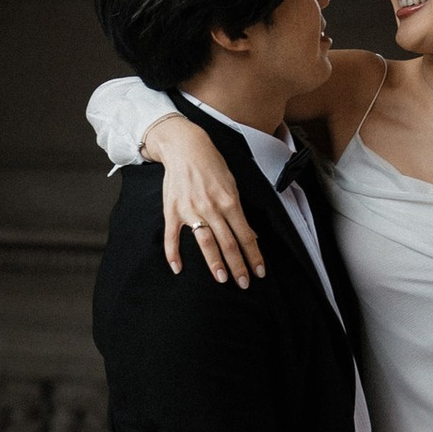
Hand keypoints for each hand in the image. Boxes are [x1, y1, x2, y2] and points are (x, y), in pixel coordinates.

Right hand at [145, 116, 263, 286]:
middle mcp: (212, 208)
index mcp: (229, 201)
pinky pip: (172, 236)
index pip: (246, 235)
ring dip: (215, 264)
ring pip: (206, 243)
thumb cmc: (212, 165)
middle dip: (238, 266)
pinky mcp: (172, 210)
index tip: (260, 272)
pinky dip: (173, 254)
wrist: (185, 147)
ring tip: (222, 280)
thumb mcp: (232, 185)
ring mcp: (191, 210)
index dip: (254, 256)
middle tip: (245, 284)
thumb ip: (238, 211)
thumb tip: (250, 234)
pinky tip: (177, 268)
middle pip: (228, 243)